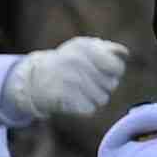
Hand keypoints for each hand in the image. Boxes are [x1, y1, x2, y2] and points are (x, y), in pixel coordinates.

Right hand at [3, 36, 129, 123]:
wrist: (32, 79)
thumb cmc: (65, 62)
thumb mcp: (82, 48)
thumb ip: (106, 49)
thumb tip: (124, 54)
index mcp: (84, 48)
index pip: (116, 68)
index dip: (115, 73)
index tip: (106, 73)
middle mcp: (76, 62)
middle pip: (110, 85)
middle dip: (104, 87)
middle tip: (91, 84)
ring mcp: (68, 79)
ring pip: (101, 98)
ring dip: (95, 98)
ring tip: (83, 92)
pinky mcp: (61, 96)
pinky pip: (89, 109)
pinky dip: (85, 108)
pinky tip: (76, 101)